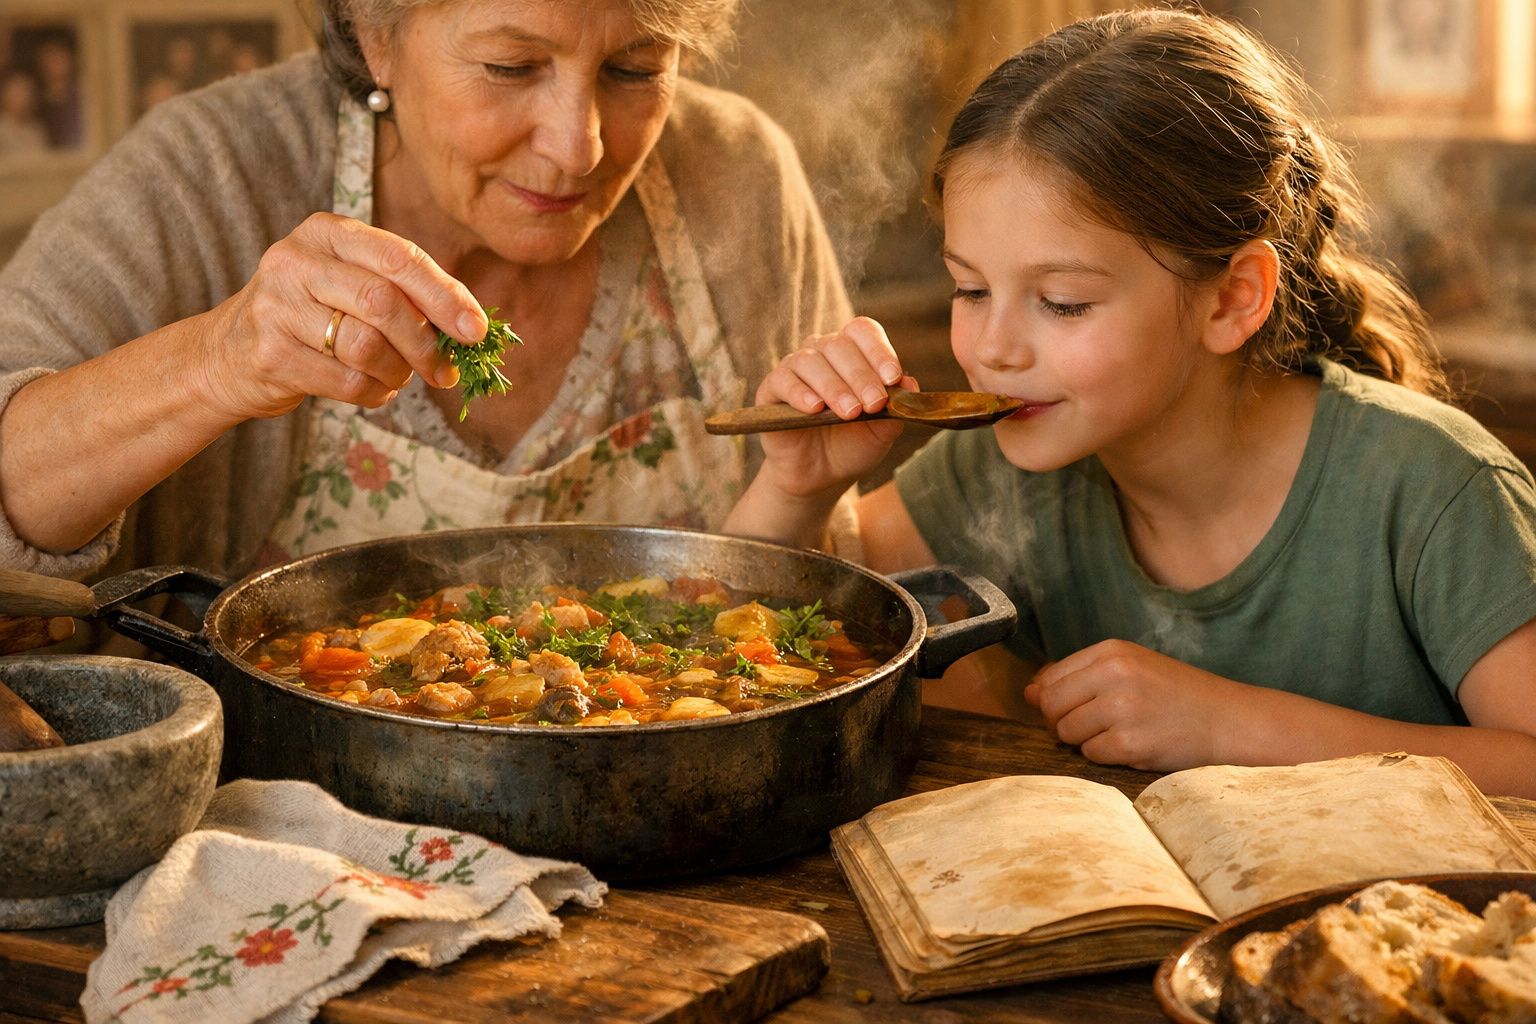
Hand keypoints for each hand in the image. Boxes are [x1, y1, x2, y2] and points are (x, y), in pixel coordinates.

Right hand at [196, 212, 487, 421]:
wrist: (226, 355)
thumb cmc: (310, 316)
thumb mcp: (346, 283)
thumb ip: (399, 291)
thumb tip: (469, 324)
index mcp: (325, 232)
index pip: (399, 259)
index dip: (445, 296)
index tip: (476, 330)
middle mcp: (295, 260)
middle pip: (383, 302)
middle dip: (425, 343)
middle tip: (445, 371)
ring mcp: (276, 306)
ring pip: (367, 346)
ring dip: (398, 372)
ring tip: (398, 377)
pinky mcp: (270, 354)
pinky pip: (347, 381)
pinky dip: (374, 393)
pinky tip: (373, 389)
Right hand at [754, 316, 915, 498]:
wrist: (820, 477)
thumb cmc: (852, 446)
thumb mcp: (881, 432)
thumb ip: (895, 409)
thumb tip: (910, 383)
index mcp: (853, 354)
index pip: (864, 333)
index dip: (879, 351)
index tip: (893, 378)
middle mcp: (823, 353)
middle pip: (840, 346)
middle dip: (861, 376)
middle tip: (873, 404)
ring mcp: (795, 368)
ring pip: (812, 361)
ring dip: (834, 386)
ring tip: (850, 412)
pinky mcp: (771, 389)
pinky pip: (784, 380)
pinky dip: (800, 392)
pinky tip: (815, 408)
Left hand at [1024, 639, 1238, 771]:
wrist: (1229, 720)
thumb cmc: (1176, 695)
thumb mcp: (1130, 669)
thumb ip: (1078, 677)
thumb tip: (1027, 692)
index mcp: (1110, 651)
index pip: (1049, 678)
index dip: (1057, 700)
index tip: (1082, 706)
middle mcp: (1113, 675)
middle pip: (1050, 707)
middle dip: (1064, 721)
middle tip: (1099, 724)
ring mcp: (1121, 709)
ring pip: (1066, 733)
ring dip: (1087, 740)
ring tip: (1122, 732)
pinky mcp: (1129, 743)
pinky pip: (1091, 755)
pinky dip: (1107, 757)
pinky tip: (1135, 745)